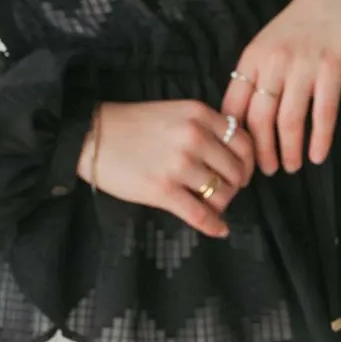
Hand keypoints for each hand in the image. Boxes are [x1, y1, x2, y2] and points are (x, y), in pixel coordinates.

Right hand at [75, 100, 255, 237]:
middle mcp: (194, 137)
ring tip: (212, 205)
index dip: (248, 162)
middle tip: (224, 190)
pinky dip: (214, 225)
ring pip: (222, 194)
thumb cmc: (133, 124)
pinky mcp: (163, 190)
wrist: (93, 136)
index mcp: (199, 114)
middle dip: (235, 185)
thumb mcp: (176, 112)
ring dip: (221, 204)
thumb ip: (205, 126)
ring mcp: (179, 164)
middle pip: (237, 171)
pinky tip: (218, 229)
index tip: (241, 172)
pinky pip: (200, 215)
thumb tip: (233, 154)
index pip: (243, 142)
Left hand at [221, 0, 340, 175]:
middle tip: (266, 171)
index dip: (236, 138)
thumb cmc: (294, 27)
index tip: (239, 158)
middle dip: (262, 152)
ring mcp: (303, 67)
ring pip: (290, 120)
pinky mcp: (331, 70)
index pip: (235, 106)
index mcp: (251, 59)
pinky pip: (324, 113)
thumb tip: (242, 122)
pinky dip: (320, 139)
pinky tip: (318, 155)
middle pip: (260, 119)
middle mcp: (273, 64)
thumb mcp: (263, 46)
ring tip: (290, 167)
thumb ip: (253, 78)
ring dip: (289, 150)